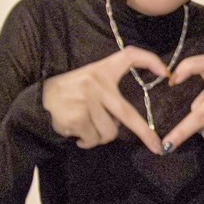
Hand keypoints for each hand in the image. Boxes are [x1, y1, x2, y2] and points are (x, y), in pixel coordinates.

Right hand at [41, 46, 167, 153]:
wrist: (37, 100)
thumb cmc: (70, 91)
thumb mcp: (89, 78)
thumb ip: (110, 89)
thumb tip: (128, 122)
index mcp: (102, 70)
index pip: (130, 55)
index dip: (150, 60)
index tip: (166, 73)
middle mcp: (96, 84)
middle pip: (128, 114)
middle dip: (145, 134)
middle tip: (157, 148)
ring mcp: (86, 101)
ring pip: (109, 132)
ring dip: (100, 136)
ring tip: (87, 126)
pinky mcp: (76, 118)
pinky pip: (93, 139)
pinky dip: (87, 141)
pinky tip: (77, 132)